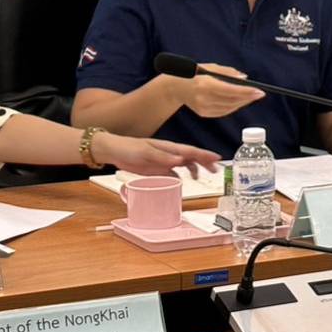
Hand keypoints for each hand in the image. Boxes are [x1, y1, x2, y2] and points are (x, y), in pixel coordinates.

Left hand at [93, 132, 219, 176]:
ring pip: (184, 165)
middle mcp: (169, 154)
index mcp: (168, 148)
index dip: (204, 155)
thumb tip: (182, 160)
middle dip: (204, 162)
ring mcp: (163, 161)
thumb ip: (163, 158)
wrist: (113, 151)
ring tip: (203, 177)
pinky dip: (180, 177)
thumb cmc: (129, 148)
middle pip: (191, 157)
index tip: (217, 159)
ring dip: (195, 169)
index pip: (191, 151)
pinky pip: (172, 173)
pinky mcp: (156, 169)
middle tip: (216, 170)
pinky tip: (183, 183)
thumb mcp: (146, 153)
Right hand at [173, 63, 264, 116]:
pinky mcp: (204, 114)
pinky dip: (233, 107)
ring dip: (242, 103)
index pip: (231, 90)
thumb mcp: (210, 67)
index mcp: (205, 84)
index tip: (259, 91)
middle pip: (232, 101)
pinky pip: (223, 112)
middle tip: (259, 94)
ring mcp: (203, 108)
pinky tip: (240, 101)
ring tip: (252, 97)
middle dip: (248, 98)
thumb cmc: (194, 73)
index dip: (247, 92)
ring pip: (229, 108)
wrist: (175, 87)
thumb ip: (228, 72)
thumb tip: (244, 78)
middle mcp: (204, 98)